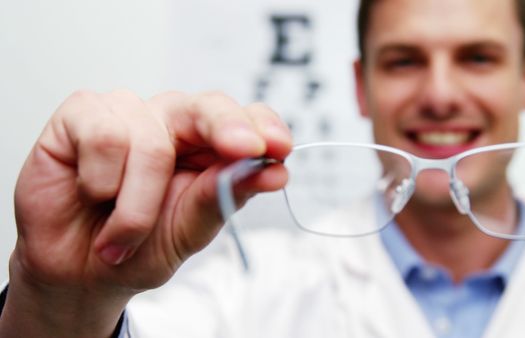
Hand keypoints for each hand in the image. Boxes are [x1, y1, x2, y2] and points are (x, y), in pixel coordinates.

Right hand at [2, 90, 291, 336]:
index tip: (279, 149)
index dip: (264, 127)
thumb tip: (273, 172)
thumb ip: (224, 196)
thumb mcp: (190, 230)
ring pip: (151, 139)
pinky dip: (102, 181)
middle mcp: (173, 122)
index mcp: (209, 146)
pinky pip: (105, 136)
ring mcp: (129, 113)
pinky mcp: (82, 114)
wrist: (80, 273)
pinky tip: (94, 194)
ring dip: (138, 202)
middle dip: (228, 129)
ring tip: (122, 233)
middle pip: (208, 107)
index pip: (246, 120)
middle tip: (246, 150)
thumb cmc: (140, 248)